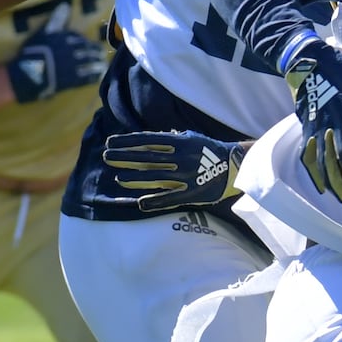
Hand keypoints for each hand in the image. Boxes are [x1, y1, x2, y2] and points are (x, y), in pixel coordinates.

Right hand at [7, 3, 107, 103]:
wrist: (29, 73)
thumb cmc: (34, 51)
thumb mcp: (44, 32)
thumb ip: (57, 19)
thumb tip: (66, 4)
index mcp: (67, 38)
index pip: (80, 38)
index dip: (85, 42)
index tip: (89, 44)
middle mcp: (74, 50)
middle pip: (89, 50)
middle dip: (95, 52)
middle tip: (101, 53)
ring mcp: (76, 65)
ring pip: (91, 63)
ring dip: (98, 63)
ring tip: (102, 64)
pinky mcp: (74, 79)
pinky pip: (88, 77)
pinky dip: (94, 75)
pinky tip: (98, 75)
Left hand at [102, 130, 247, 212]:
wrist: (235, 166)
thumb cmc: (210, 150)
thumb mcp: (192, 138)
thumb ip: (171, 139)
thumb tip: (146, 141)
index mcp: (181, 142)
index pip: (147, 140)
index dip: (127, 141)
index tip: (110, 143)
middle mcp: (181, 157)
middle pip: (146, 158)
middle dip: (124, 157)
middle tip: (107, 157)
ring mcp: (186, 176)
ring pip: (154, 177)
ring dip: (134, 178)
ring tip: (119, 177)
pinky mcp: (192, 193)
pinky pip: (169, 198)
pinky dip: (154, 201)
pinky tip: (140, 203)